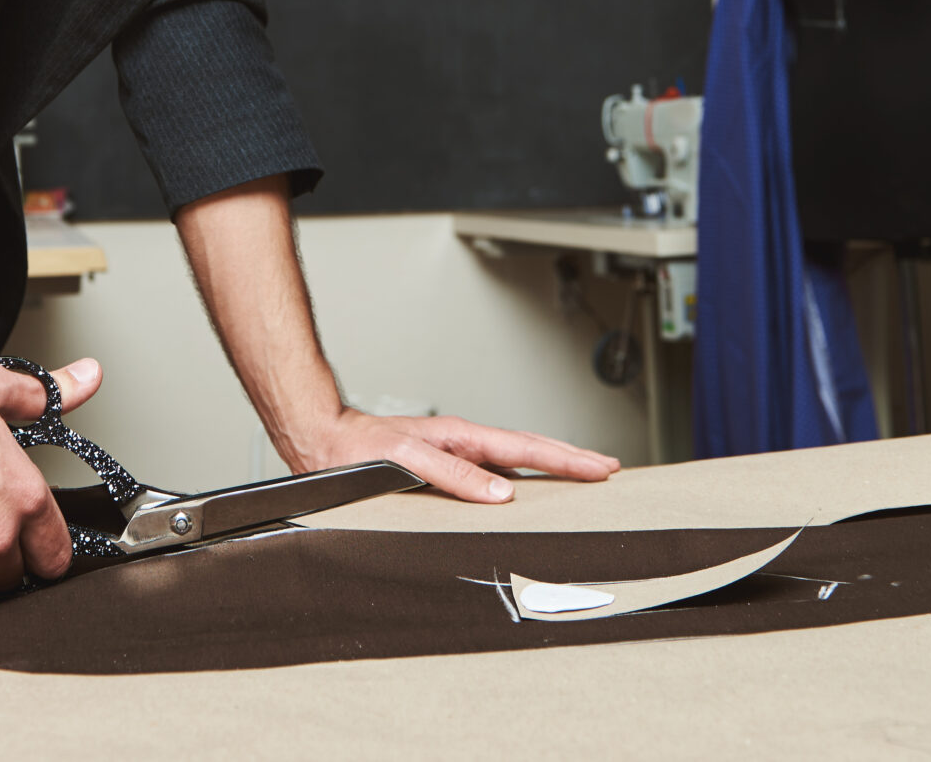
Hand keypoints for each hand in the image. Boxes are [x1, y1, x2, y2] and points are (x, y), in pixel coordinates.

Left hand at [285, 407, 618, 503]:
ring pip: (515, 459)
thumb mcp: (408, 461)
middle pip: (530, 450)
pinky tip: (523, 489)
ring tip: (579, 474)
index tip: (602, 468)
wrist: (324, 442)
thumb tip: (501, 494)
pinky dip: (520, 477)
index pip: (527, 450)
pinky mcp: (445, 466)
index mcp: (463, 437)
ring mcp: (456, 452)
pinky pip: (495, 471)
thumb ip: (455, 476)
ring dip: (549, 466)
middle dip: (571, 459)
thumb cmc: (358, 450)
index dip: (567, 461)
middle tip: (606, 468)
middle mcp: (464, 443)